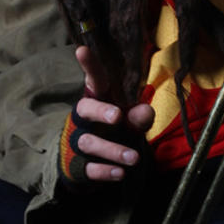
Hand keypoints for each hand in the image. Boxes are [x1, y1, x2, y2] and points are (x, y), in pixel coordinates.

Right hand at [72, 45, 154, 182]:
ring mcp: (78, 142)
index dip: (89, 65)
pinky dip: (105, 171)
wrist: (87, 167)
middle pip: (85, 108)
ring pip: (89, 142)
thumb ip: (138, 117)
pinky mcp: (78, 166)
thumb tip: (146, 111)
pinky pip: (89, 168)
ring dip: (112, 149)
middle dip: (100, 111)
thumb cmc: (111, 134)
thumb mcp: (128, 123)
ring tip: (134, 158)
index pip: (93, 80)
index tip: (82, 49)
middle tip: (117, 116)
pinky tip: (120, 173)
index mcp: (96, 100)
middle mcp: (83, 119)